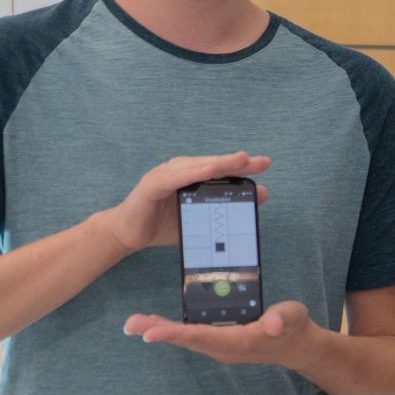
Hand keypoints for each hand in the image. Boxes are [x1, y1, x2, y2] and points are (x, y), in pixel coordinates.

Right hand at [95, 152, 270, 256]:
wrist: (130, 235)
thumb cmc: (164, 225)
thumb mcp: (201, 218)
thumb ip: (227, 207)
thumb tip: (261, 194)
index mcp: (192, 177)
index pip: (220, 170)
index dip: (241, 166)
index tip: (265, 164)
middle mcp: (180, 171)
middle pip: (212, 164)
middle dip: (237, 162)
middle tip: (261, 161)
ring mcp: (166, 174)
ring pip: (197, 166)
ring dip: (219, 163)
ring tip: (240, 160)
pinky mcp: (153, 183)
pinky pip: (175, 177)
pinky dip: (192, 172)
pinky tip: (208, 170)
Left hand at [123, 299, 316, 368]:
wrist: (296, 346)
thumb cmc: (293, 327)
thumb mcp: (293, 317)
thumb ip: (282, 319)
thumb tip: (272, 324)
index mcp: (237, 341)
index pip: (201, 336)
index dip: (174, 333)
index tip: (149, 333)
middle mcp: (223, 348)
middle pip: (186, 339)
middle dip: (158, 331)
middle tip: (129, 325)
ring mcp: (219, 347)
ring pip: (185, 339)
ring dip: (159, 330)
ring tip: (134, 322)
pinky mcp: (218, 341)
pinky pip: (190, 336)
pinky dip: (171, 329)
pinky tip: (155, 323)